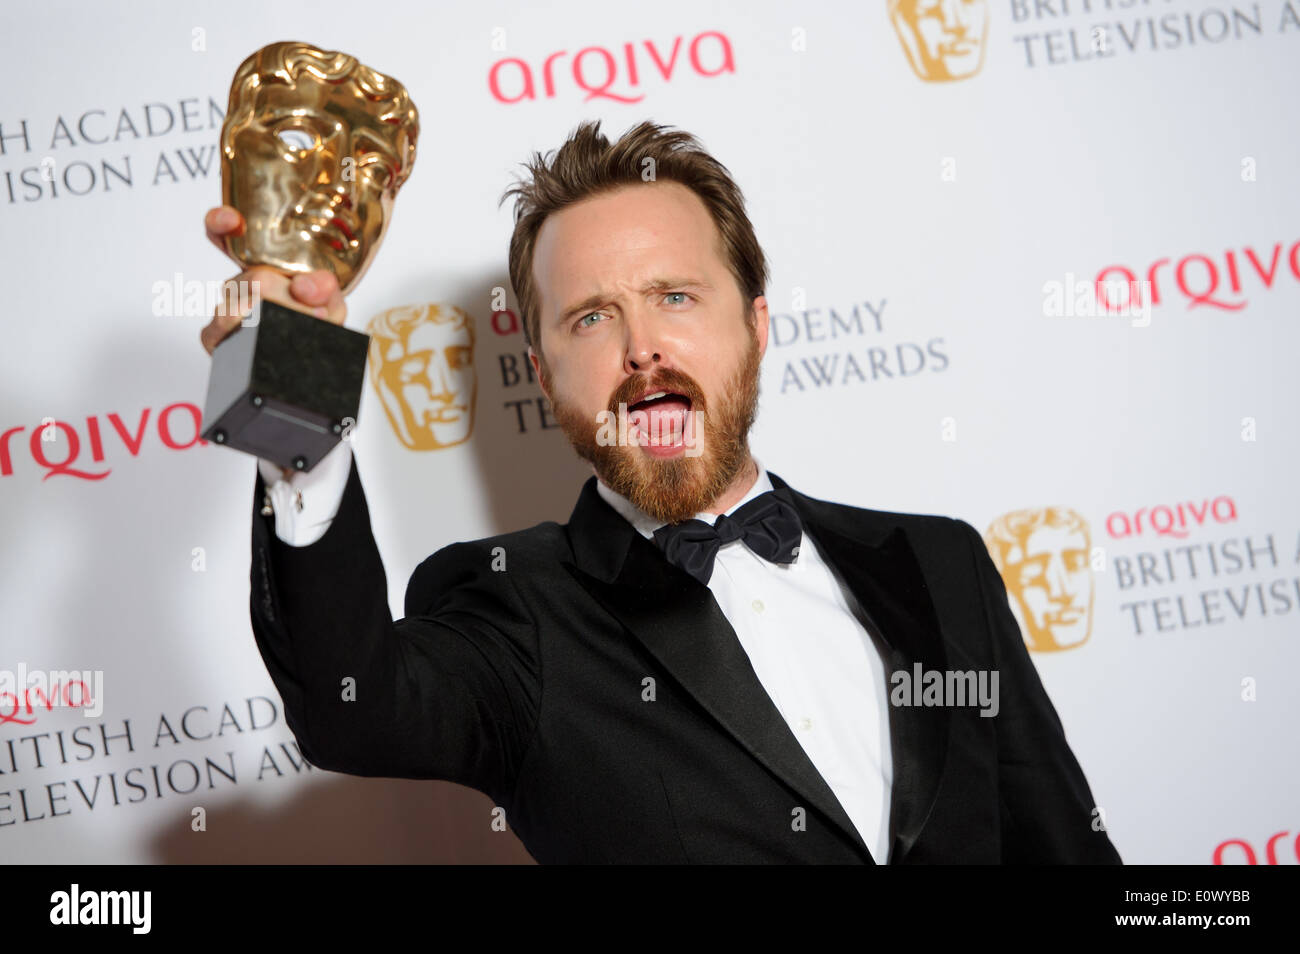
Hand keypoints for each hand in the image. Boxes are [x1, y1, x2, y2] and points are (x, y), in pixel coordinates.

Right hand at [198, 206, 347, 355]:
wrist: (311, 348)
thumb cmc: (315, 319)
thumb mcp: (330, 299)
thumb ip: (324, 287)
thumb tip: (302, 286)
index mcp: (263, 264)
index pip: (228, 234)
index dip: (222, 222)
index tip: (232, 220)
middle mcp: (240, 282)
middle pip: (255, 278)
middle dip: (291, 299)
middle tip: (315, 314)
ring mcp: (225, 307)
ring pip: (242, 308)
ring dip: (282, 321)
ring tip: (301, 328)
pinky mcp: (215, 336)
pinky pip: (221, 331)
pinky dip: (251, 337)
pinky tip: (265, 339)